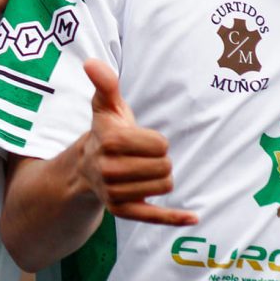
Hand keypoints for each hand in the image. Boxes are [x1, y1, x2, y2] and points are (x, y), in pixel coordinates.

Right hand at [76, 60, 196, 225]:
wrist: (85, 167)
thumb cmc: (105, 132)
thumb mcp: (105, 106)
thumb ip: (105, 84)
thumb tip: (91, 62)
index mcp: (109, 141)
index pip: (161, 145)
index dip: (156, 141)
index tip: (141, 140)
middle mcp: (109, 169)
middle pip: (165, 167)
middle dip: (160, 160)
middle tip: (141, 157)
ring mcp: (114, 192)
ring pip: (164, 186)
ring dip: (160, 177)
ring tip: (141, 171)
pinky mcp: (121, 211)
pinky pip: (155, 216)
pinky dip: (175, 217)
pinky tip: (194, 218)